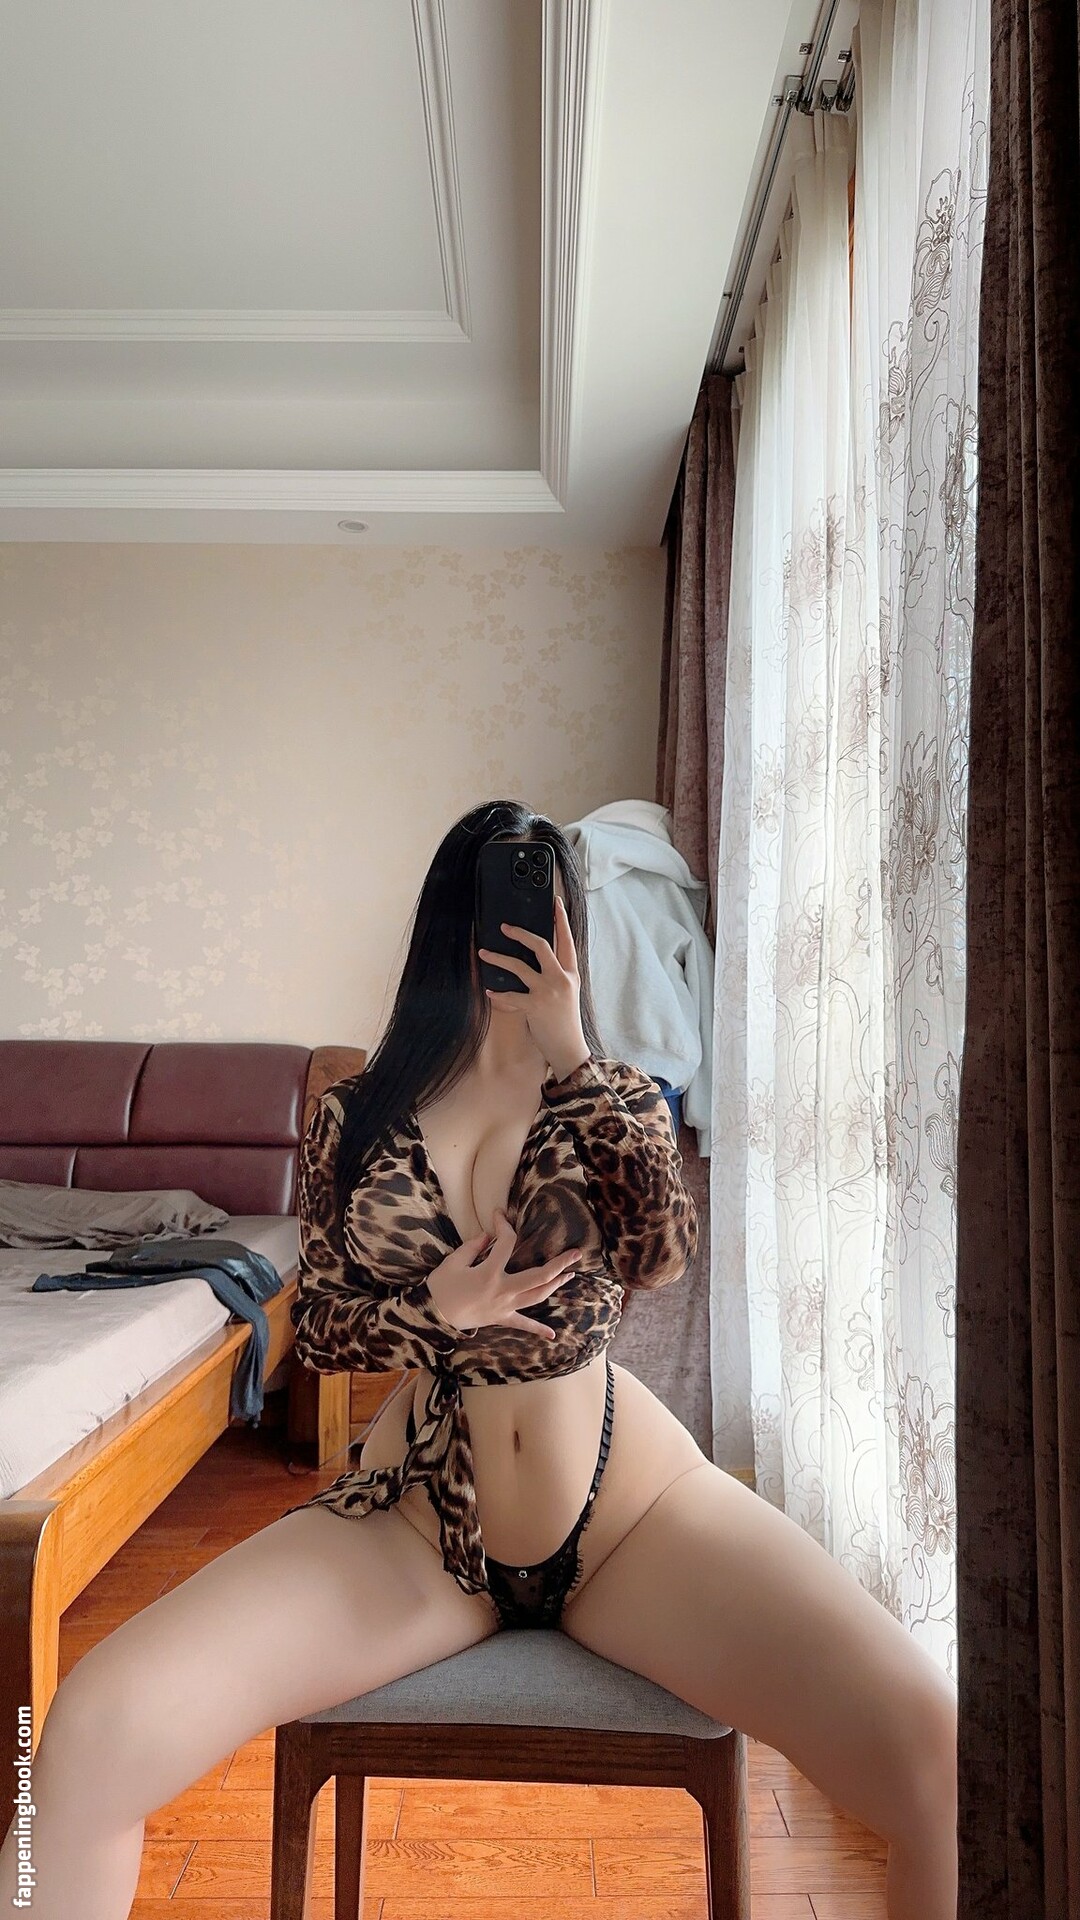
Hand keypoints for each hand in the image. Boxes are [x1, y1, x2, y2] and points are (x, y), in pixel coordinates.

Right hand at [425, 1207, 578, 1340]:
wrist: (433, 1315)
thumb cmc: (442, 1287)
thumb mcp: (454, 1261)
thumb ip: (474, 1247)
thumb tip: (489, 1237)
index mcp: (490, 1273)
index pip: (506, 1244)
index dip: (504, 1226)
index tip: (499, 1214)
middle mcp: (503, 1290)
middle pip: (539, 1276)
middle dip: (560, 1264)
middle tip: (576, 1253)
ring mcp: (505, 1306)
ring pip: (537, 1296)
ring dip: (555, 1285)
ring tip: (569, 1275)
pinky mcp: (501, 1318)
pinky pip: (522, 1325)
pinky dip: (537, 1330)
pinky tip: (552, 1335)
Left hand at [477, 895, 589, 1078]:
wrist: (569, 1048)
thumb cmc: (565, 1020)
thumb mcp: (568, 993)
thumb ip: (557, 974)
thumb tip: (539, 957)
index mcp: (571, 973)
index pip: (567, 940)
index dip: (561, 919)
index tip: (556, 902)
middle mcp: (561, 978)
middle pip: (540, 945)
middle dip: (520, 933)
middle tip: (504, 927)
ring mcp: (548, 992)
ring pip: (519, 967)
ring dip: (498, 958)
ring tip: (484, 953)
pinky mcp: (535, 1006)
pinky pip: (510, 995)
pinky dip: (498, 993)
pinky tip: (489, 992)